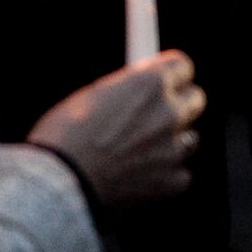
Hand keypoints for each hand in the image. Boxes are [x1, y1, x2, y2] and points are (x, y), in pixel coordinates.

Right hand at [27, 50, 205, 208]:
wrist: (56, 186)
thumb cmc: (63, 138)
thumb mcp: (93, 95)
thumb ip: (127, 89)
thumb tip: (138, 89)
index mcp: (149, 83)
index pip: (182, 65)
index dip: (171, 74)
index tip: (164, 81)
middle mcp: (169, 112)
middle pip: (195, 99)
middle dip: (178, 104)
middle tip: (155, 115)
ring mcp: (174, 148)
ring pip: (189, 138)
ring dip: (171, 142)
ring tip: (139, 153)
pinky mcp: (173, 180)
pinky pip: (179, 172)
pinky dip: (164, 175)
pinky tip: (139, 178)